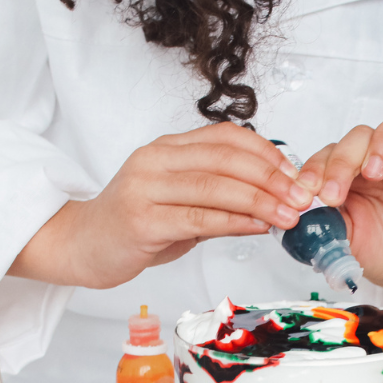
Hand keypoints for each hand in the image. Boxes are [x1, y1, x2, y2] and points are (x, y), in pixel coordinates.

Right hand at [10, 122, 314, 288]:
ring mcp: (147, 188)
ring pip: (217, 187)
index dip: (266, 152)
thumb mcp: (179, 202)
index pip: (226, 137)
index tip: (295, 173)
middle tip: (301, 197)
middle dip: (272, 178)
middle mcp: (156, 160)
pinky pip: (200, 218)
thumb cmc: (134, 224)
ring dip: (261, 202)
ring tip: (289, 216)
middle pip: (226, 158)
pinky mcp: (143, 220)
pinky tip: (259, 227)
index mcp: (167, 148)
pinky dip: (236, 222)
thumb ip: (219, 197)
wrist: (81, 245)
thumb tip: (273, 199)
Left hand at [296, 111, 382, 296]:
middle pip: (362, 134)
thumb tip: (290, 214)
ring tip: (373, 173)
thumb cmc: (374, 248)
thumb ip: (319, 221)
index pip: (331, 151)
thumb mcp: (339, 237)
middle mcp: (381, 161)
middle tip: (333, 194)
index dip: (315, 168)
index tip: (305, 194)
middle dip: (342, 161)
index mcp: (351, 171)